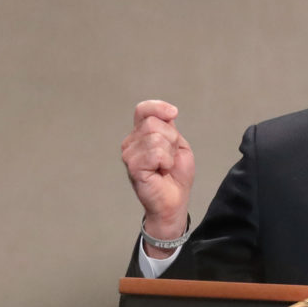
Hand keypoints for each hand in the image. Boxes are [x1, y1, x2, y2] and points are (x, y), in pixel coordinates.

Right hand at [121, 100, 194, 256]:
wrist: (175, 199)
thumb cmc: (175, 175)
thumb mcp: (178, 145)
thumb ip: (170, 127)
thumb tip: (167, 113)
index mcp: (142, 134)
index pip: (143, 110)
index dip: (158, 107)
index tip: (173, 113)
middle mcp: (131, 142)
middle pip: (153, 123)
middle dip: (171, 138)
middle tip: (170, 157)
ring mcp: (129, 154)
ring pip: (155, 138)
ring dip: (169, 153)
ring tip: (165, 166)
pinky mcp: (133, 167)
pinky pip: (155, 153)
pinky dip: (165, 162)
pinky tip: (161, 171)